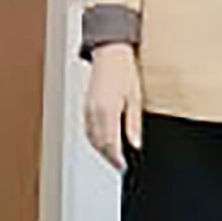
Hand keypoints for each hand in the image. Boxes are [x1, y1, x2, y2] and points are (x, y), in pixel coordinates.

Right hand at [84, 42, 142, 170]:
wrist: (110, 54)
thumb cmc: (125, 71)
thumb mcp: (136, 98)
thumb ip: (133, 124)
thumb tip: (135, 143)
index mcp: (107, 110)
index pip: (109, 143)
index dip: (116, 158)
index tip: (123, 166)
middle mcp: (93, 112)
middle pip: (99, 143)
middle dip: (109, 157)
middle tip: (120, 165)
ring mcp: (87, 110)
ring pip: (91, 138)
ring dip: (101, 149)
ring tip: (114, 157)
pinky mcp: (85, 107)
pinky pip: (88, 129)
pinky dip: (95, 139)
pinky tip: (103, 142)